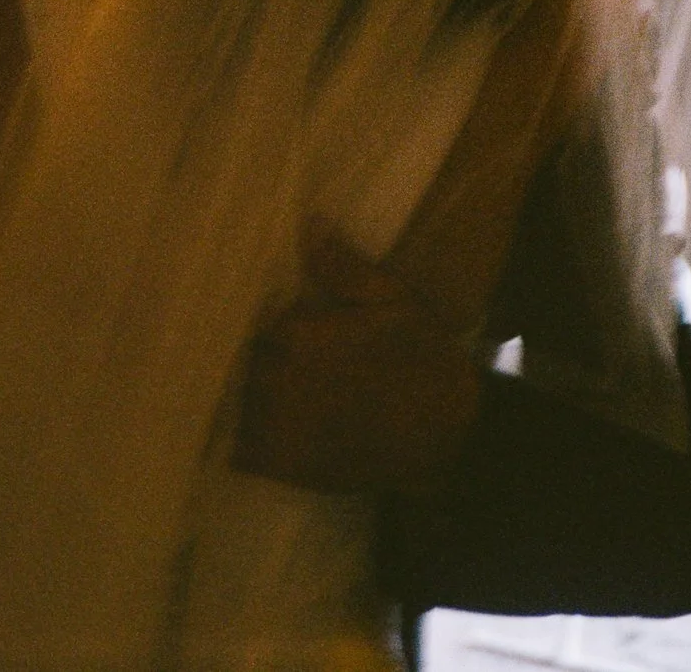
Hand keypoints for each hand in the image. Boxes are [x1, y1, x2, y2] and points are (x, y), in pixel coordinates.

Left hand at [231, 219, 481, 493]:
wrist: (449, 434)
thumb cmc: (422, 358)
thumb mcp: (392, 299)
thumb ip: (342, 266)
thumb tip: (306, 224)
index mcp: (295, 332)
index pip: (261, 320)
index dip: (280, 326)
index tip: (303, 332)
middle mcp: (274, 378)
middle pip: (249, 359)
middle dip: (269, 359)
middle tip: (304, 366)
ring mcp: (273, 426)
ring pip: (242, 399)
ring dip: (258, 397)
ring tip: (297, 398)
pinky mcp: (279, 465)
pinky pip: (241, 448)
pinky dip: (251, 440)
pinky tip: (280, 433)